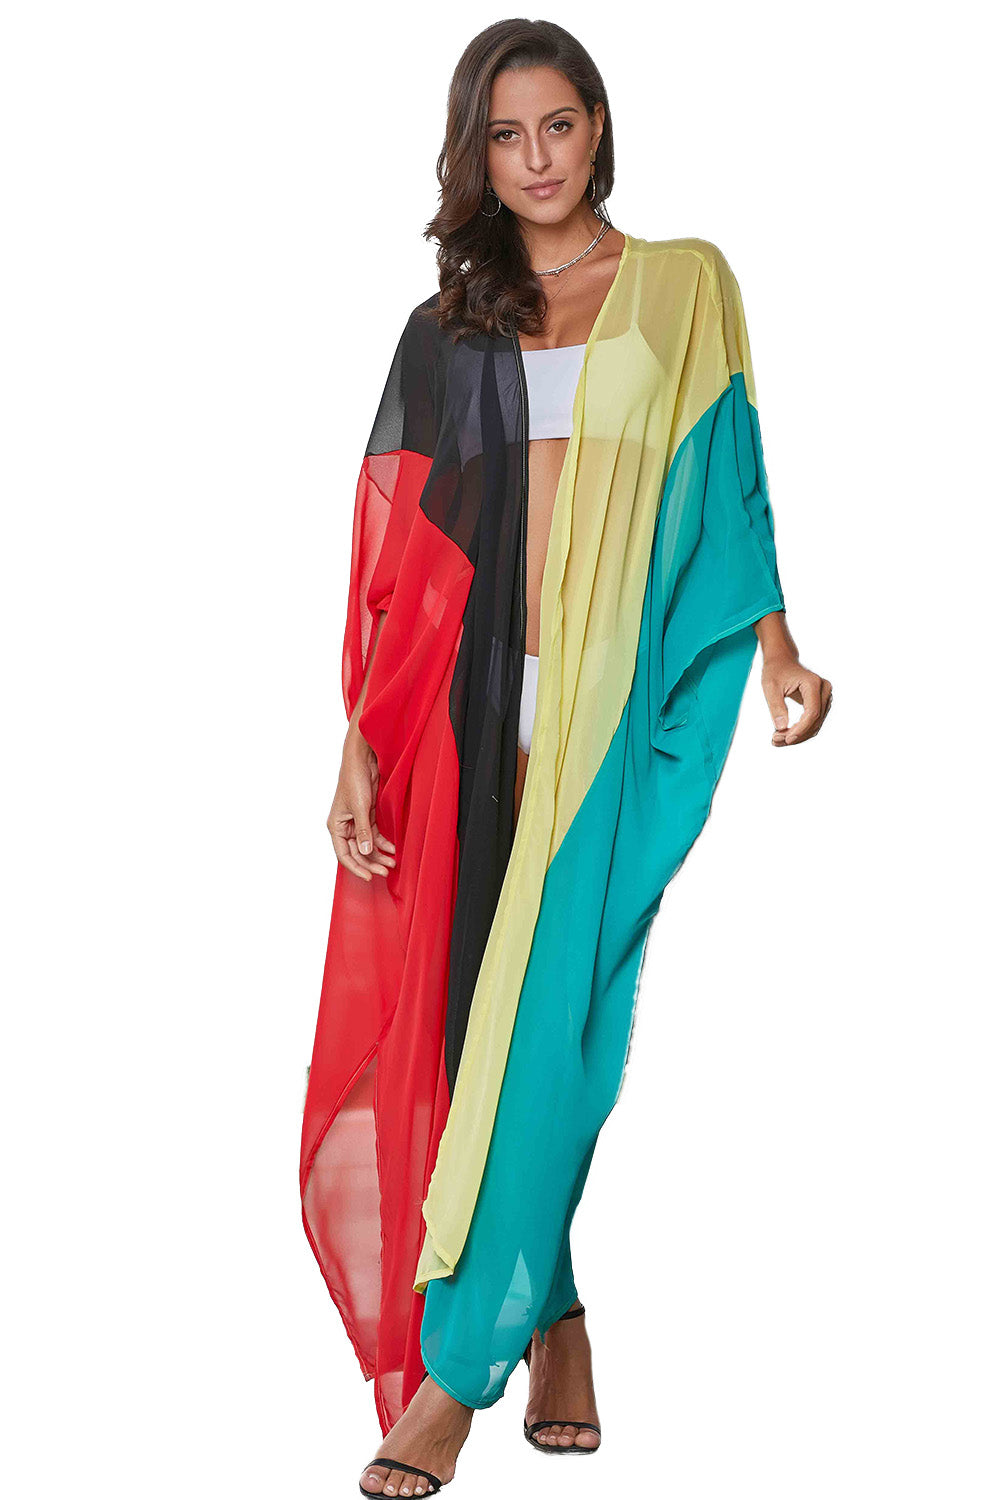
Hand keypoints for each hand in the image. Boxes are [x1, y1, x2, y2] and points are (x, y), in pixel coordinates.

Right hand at [327, 730, 396, 880]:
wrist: (362, 760)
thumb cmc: (354, 779)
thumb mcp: (359, 807)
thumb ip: (362, 831)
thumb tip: (365, 851)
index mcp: (335, 826)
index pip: (344, 855)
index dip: (357, 867)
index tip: (370, 877)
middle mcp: (344, 827)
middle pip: (357, 852)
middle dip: (372, 862)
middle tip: (387, 871)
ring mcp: (356, 822)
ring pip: (367, 846)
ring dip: (379, 855)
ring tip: (393, 863)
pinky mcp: (367, 816)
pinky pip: (374, 835)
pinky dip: (383, 843)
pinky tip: (393, 848)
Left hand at [761, 654, 832, 745]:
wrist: (782, 660)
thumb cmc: (775, 671)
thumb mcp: (770, 687)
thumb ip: (776, 707)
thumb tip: (781, 728)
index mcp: (812, 683)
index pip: (812, 712)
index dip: (800, 729)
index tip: (786, 739)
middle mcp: (824, 689)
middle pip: (815, 720)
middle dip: (797, 734)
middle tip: (775, 741)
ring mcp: (826, 696)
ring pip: (816, 724)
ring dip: (799, 735)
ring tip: (777, 739)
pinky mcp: (822, 702)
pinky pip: (815, 721)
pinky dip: (801, 731)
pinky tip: (785, 735)